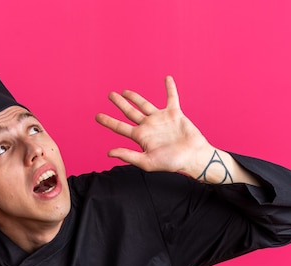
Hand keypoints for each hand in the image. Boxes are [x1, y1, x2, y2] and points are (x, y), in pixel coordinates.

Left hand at [95, 76, 213, 176]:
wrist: (193, 157)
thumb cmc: (171, 163)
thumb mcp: (147, 162)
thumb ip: (128, 156)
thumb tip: (109, 153)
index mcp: (140, 137)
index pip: (120, 127)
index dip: (108, 121)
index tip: (97, 116)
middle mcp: (148, 126)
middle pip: (130, 112)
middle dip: (119, 104)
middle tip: (110, 95)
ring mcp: (160, 119)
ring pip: (144, 104)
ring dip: (136, 97)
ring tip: (125, 91)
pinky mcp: (174, 114)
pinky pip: (172, 98)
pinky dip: (170, 88)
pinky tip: (167, 78)